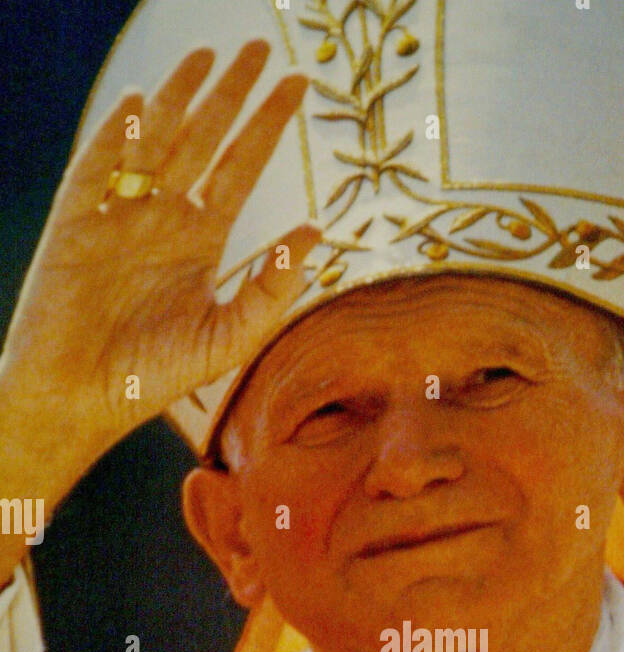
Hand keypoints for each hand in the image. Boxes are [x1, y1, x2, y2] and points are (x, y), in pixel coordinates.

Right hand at [0, 42, 319, 469]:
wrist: (80, 399)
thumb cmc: (152, 378)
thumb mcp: (228, 338)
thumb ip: (271, 288)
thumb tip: (315, 231)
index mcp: (199, 243)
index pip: (240, 170)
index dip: (267, 127)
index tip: (297, 86)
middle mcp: (162, 220)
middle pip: (203, 141)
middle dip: (231, 94)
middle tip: (259, 47)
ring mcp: (117, 215)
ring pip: (155, 140)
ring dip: (181, 96)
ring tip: (208, 54)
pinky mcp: (75, 222)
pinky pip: (97, 166)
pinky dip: (118, 135)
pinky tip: (145, 103)